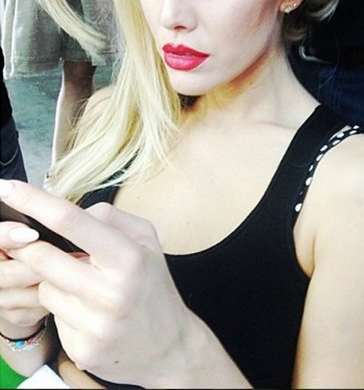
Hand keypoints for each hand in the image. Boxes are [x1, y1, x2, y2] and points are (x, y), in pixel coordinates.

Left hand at [1, 180, 187, 386]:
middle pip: (44, 257)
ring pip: (44, 288)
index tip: (9, 188)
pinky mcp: (83, 350)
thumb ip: (109, 217)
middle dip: (29, 246)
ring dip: (55, 281)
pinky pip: (53, 317)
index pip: (71, 221)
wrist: (171, 346)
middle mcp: (111, 292)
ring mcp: (96, 325)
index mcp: (129, 257)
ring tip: (86, 287)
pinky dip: (64, 309)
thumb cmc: (154, 284)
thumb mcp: (146, 238)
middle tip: (28, 241)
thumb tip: (67, 212)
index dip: (34, 202)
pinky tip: (89, 313)